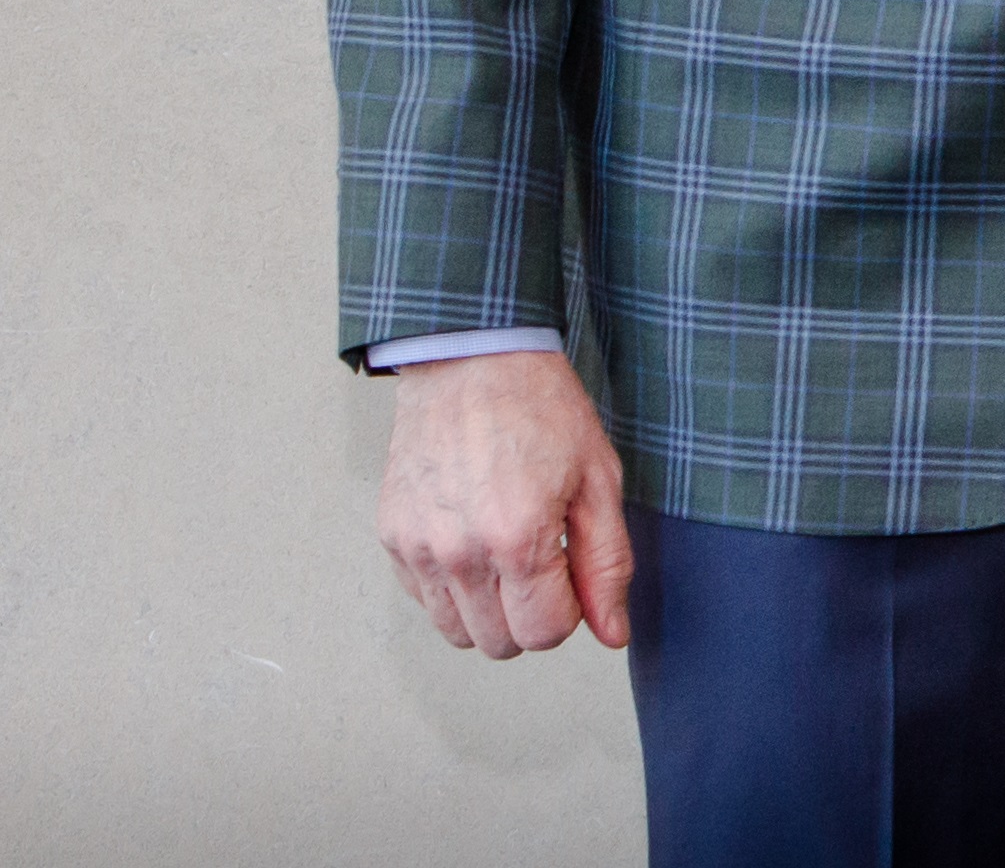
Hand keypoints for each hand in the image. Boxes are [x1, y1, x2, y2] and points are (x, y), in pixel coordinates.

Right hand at [376, 348, 631, 657]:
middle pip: (500, 643)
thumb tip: (613, 634)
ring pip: (456, 632)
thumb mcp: (598, 480)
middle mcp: (458, 553)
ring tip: (506, 551)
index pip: (544, 634)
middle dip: (531, 613)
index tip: (571, 569)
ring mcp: (417, 548)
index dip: (569, 610)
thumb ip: (607, 564)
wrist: (473, 360)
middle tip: (543, 558)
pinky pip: (424, 599)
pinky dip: (452, 586)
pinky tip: (473, 539)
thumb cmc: (541, 410)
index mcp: (517, 540)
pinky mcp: (392, 538)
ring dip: (489, 609)